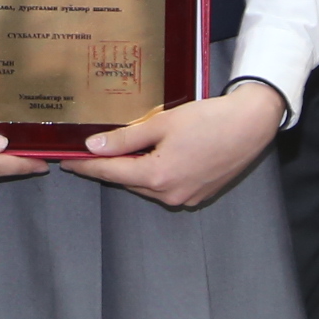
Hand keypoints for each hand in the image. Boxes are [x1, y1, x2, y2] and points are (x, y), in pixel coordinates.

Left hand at [72, 82, 284, 209]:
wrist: (252, 125)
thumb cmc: (209, 119)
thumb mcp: (162, 124)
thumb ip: (126, 138)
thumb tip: (94, 147)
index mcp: (157, 176)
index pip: (110, 172)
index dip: (86, 166)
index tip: (66, 162)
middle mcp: (169, 194)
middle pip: (129, 181)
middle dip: (111, 166)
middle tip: (93, 151)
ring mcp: (185, 198)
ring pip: (148, 186)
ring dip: (135, 171)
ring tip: (127, 150)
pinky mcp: (199, 196)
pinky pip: (167, 188)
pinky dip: (157, 175)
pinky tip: (157, 156)